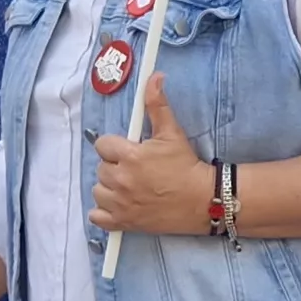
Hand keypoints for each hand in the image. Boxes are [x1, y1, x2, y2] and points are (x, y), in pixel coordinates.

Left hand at [88, 73, 214, 234]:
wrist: (203, 200)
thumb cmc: (187, 166)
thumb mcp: (172, 132)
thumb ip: (157, 104)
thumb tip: (154, 77)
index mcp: (130, 156)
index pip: (102, 145)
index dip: (115, 146)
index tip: (129, 151)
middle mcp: (121, 180)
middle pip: (100, 168)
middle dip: (115, 166)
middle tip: (136, 169)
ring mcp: (120, 203)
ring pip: (97, 190)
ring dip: (109, 188)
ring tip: (129, 187)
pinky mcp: (123, 222)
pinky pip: (97, 217)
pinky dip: (104, 212)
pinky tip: (118, 205)